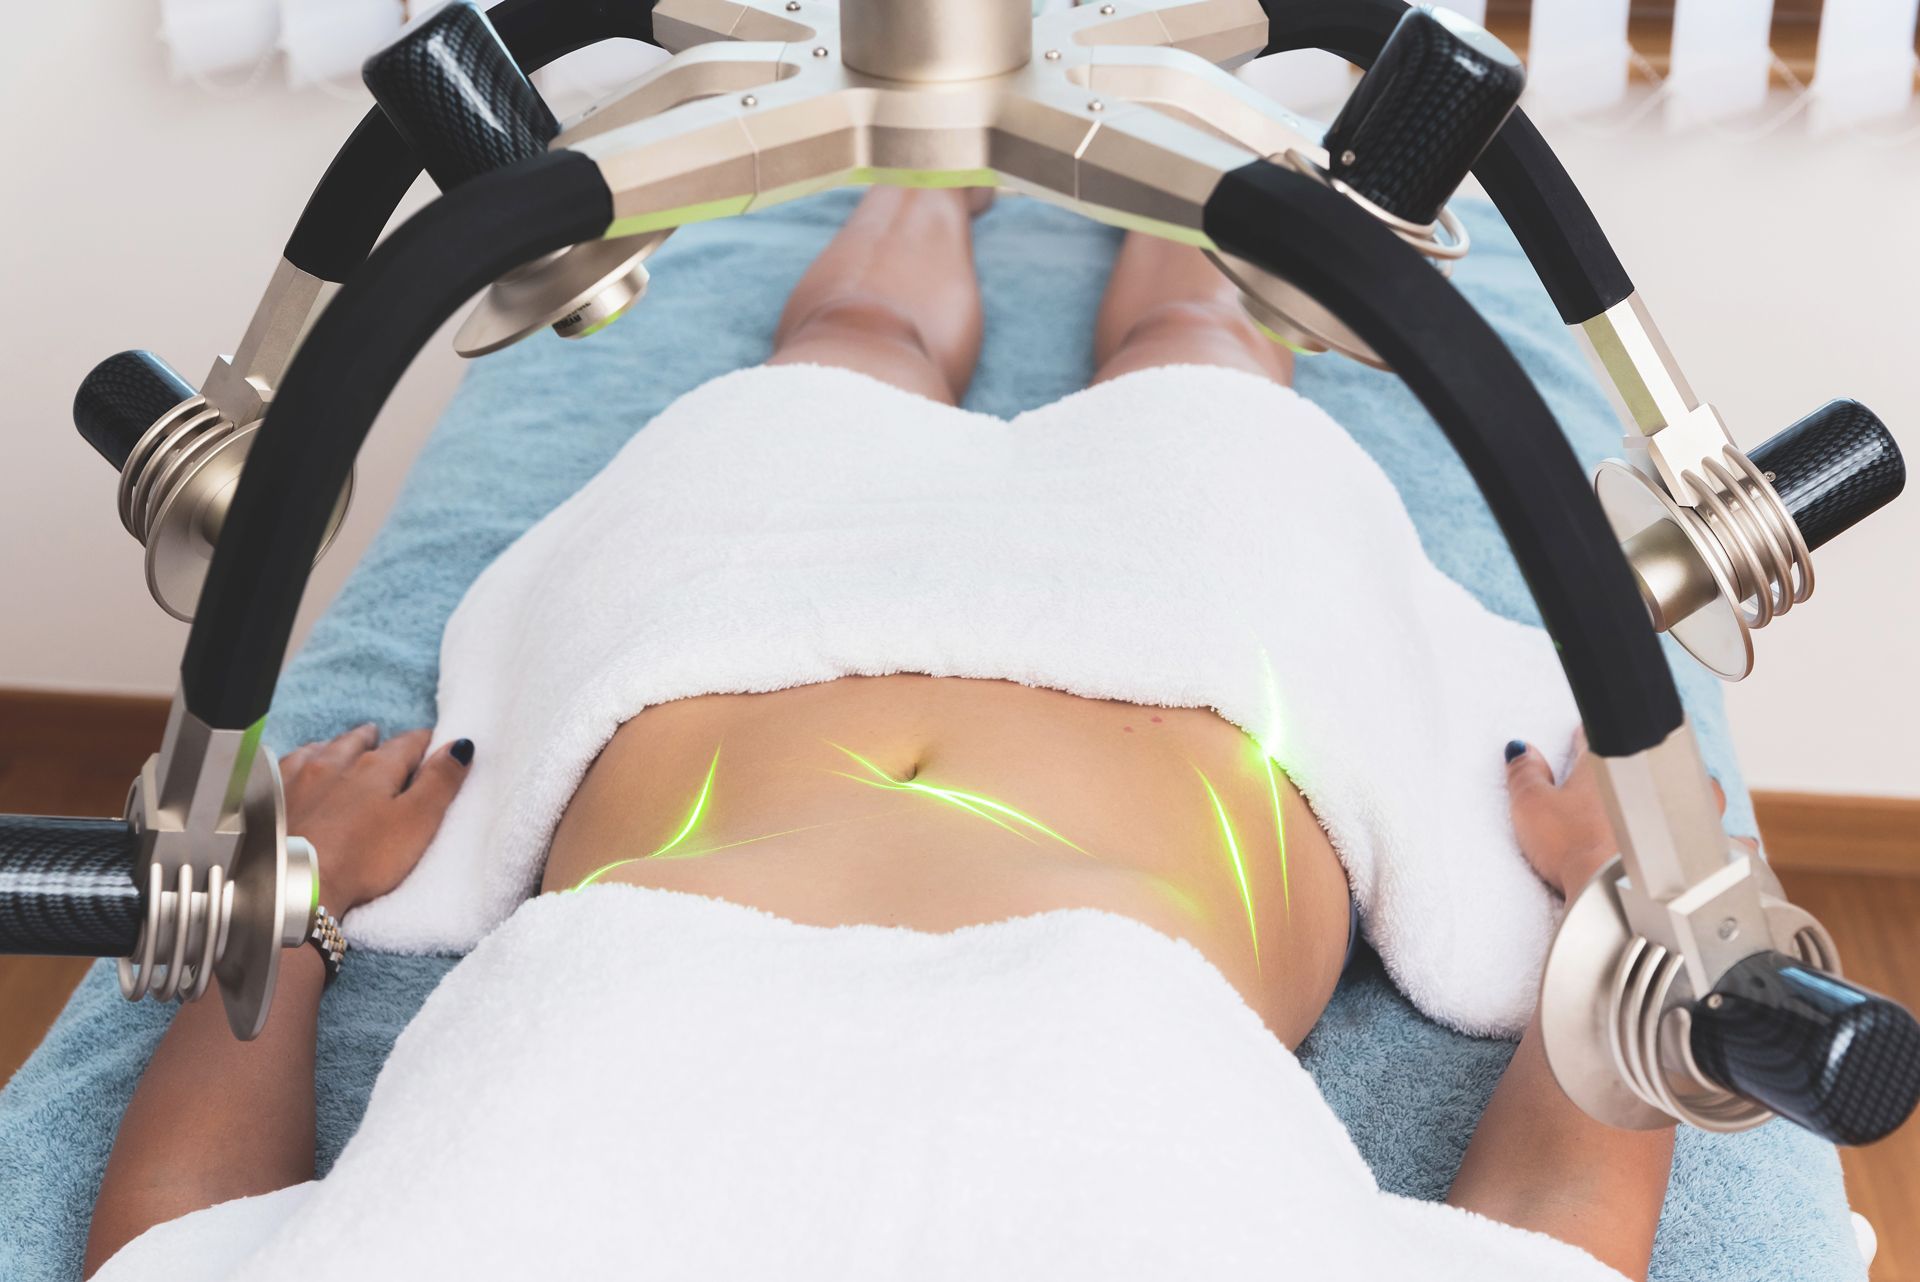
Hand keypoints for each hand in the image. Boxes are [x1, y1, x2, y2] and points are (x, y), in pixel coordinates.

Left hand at [279, 725, 473, 912]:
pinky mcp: (273, 795)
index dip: (424, 742)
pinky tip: (302, 764)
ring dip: (338, 746)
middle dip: (376, 739)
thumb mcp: (416, 823)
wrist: (294, 884)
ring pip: (324, 748)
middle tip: (383, 738)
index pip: (408, 744)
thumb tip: (461, 745)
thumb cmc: (361, 859)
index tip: (433, 743)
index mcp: (377, 768)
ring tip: (345, 746)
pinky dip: (302, 758)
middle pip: (361, 741)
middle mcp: (337, 763)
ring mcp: (300, 777)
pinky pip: (289, 763)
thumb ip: (439, 782)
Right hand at [1505, 729, 1751, 898]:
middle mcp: (1658, 780)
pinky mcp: (1709, 845)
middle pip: (1654, 762)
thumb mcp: (1532, 807)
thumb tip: (1519, 748)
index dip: (1585, 738)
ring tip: (1674, 810)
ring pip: (1696, 791)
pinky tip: (1719, 846)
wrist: (1615, 893)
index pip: (1597, 737)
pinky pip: (1728, 838)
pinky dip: (1724, 840)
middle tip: (1631, 780)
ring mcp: (1690, 810)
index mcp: (1613, 763)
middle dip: (1643, 768)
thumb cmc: (1575, 847)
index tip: (1580, 739)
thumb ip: (1525, 773)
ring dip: (1686, 796)